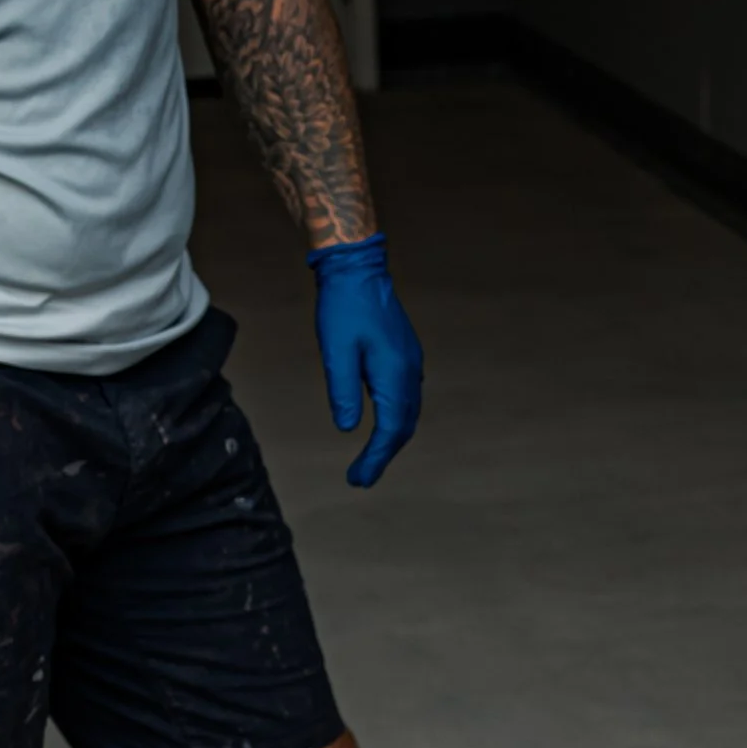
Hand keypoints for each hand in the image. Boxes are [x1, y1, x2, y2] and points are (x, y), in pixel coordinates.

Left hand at [308, 236, 423, 487]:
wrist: (357, 268)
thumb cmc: (343, 306)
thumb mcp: (336, 351)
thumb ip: (343, 391)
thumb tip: (347, 429)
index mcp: (394, 373)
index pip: (390, 428)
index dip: (376, 457)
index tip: (359, 479)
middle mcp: (409, 371)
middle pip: (403, 425)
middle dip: (383, 455)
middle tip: (360, 478)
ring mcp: (410, 362)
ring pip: (407, 412)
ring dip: (390, 438)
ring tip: (370, 458)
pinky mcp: (404, 354)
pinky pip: (405, 397)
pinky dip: (394, 418)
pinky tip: (381, 423)